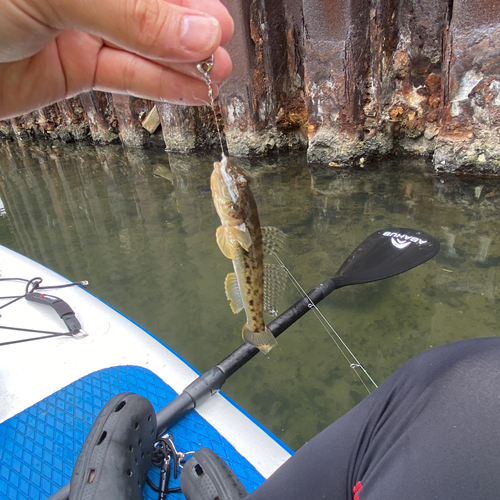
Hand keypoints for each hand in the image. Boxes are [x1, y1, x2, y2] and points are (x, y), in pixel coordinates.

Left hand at [0, 0, 232, 118]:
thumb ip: (132, 14)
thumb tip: (200, 32)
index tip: (215, 14)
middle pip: (149, 3)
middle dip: (188, 24)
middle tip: (221, 43)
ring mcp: (77, 23)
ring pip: (142, 43)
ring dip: (182, 61)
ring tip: (219, 72)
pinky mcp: (72, 65)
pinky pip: (125, 75)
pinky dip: (160, 85)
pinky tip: (192, 90)